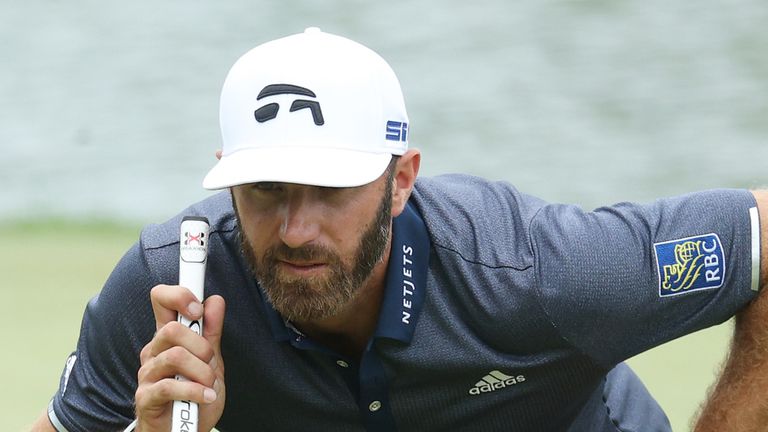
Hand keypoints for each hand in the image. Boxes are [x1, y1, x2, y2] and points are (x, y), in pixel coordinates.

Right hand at [134, 284, 225, 431]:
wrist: (187, 430)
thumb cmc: (195, 395)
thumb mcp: (211, 362)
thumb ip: (211, 332)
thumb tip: (214, 301)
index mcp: (168, 338)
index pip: (161, 300)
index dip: (178, 295)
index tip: (198, 308)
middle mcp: (154, 352)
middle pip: (171, 329)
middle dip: (201, 345)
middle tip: (210, 361)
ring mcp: (147, 374)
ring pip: (174, 356)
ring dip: (201, 371)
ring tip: (209, 385)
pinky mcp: (145, 397)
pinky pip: (169, 386)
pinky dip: (194, 391)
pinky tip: (206, 396)